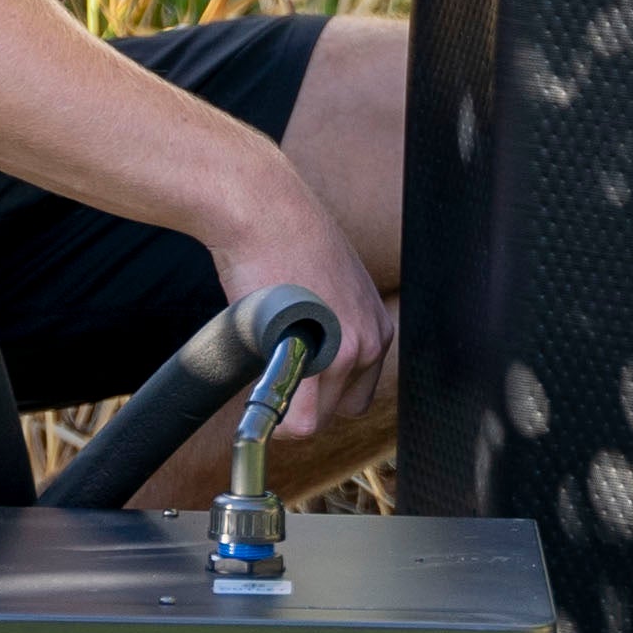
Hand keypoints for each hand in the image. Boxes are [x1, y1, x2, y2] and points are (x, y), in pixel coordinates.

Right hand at [206, 166, 396, 435]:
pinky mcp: (317, 356)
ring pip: (316, 420)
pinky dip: (273, 418)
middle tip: (272, 373)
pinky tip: (256, 391)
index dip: (319, 393)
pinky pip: (298, 419)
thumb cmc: (282, 245)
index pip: (356, 393)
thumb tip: (304, 358)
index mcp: (376, 328)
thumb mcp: (326, 289)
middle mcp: (372, 341)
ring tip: (263, 369)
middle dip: (303, 403)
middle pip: (339, 411)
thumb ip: (329, 327)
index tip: (293, 377)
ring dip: (285, 408)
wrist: (266, 212)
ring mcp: (348, 351)